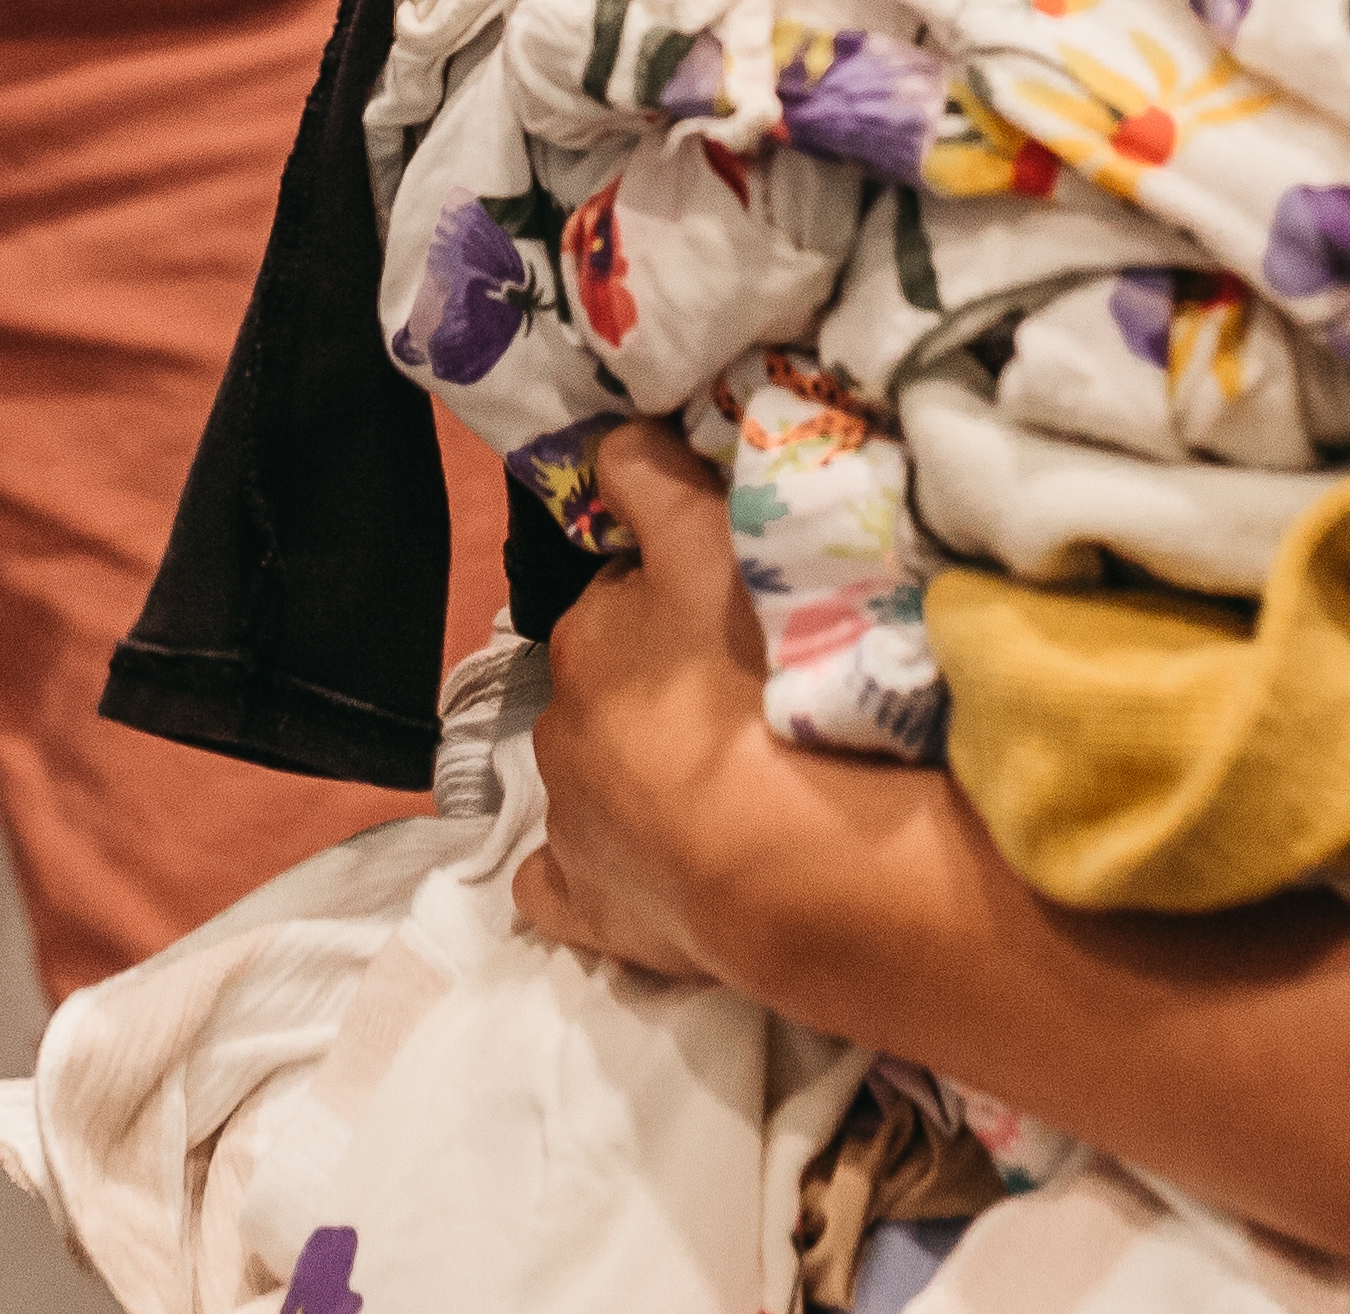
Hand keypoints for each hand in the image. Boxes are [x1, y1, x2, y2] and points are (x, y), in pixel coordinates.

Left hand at [515, 423, 891, 992]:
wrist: (791, 855)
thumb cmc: (760, 679)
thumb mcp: (714, 542)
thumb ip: (658, 482)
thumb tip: (612, 443)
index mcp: (587, 636)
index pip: (627, 595)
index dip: (680, 600)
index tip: (736, 615)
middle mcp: (558, 723)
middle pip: (610, 687)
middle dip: (656, 687)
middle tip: (743, 698)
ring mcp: (566, 824)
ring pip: (591, 780)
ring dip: (637, 776)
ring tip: (724, 787)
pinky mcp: (585, 907)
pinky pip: (561, 886)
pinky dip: (590, 875)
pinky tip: (643, 873)